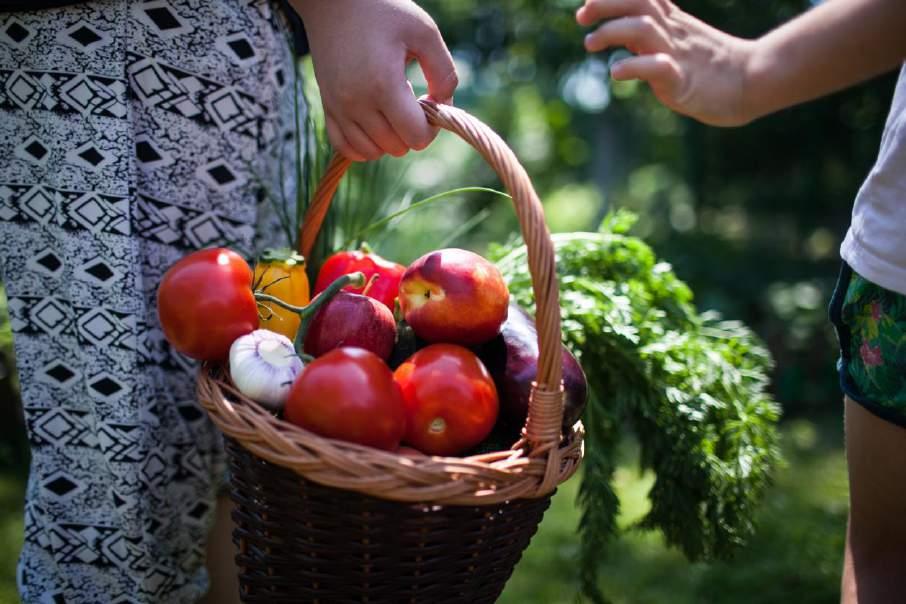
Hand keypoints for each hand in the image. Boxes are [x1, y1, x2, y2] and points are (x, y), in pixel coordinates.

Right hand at [294, 0, 457, 160]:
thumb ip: (444, 71)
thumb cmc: (383, 10)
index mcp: (383, 86)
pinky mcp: (327, 107)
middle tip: (410, 98)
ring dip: (389, 138)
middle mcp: (357, 103)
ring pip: (371, 152)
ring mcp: (338, 108)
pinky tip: (374, 124)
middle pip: (396, 148)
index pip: (416, 137)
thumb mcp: (424, 32)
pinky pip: (345, 148)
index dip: (431, 127)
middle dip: (410, 130)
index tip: (429, 102)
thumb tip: (444, 105)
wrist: (333, 1)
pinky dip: (363, 145)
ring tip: (389, 106)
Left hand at [576, 0, 755, 125]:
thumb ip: (649, 35)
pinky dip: (633, 66)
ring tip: (590, 42)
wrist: (752, 80)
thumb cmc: (711, 66)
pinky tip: (617, 71)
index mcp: (671, 21)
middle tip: (581, 17)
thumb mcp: (677, 41)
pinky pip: (657, 67)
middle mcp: (672, 32)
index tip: (586, 1)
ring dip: (612, 32)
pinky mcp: (683, 80)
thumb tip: (618, 34)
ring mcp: (678, 54)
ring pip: (643, 28)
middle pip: (638, 1)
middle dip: (605, 4)